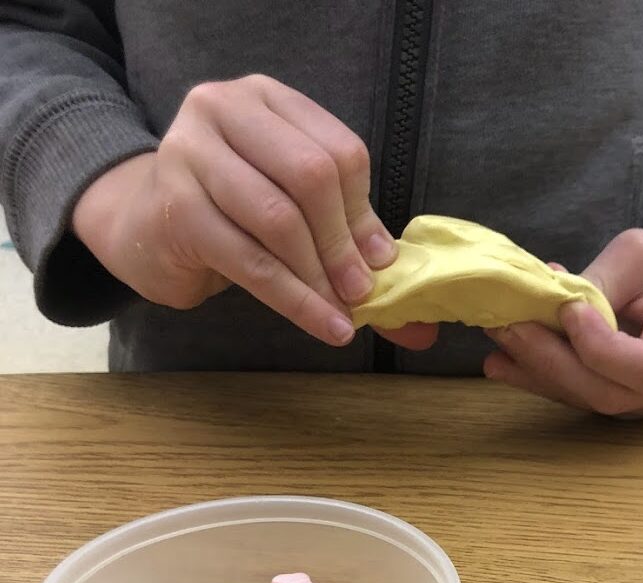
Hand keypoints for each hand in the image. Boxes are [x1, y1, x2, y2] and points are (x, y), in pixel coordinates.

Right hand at [72, 74, 435, 349]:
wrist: (142, 226)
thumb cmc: (229, 212)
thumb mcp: (289, 205)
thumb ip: (344, 231)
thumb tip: (400, 281)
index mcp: (266, 99)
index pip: (338, 150)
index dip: (364, 212)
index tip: (380, 261)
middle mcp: (223, 110)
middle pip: (310, 176)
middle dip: (343, 244)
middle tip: (361, 292)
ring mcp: (191, 154)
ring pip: (280, 220)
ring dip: (319, 278)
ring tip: (342, 314)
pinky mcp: (176, 209)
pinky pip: (252, 262)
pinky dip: (295, 301)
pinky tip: (323, 324)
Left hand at [484, 226, 642, 415]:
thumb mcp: (640, 254)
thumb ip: (604, 282)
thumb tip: (553, 307)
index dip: (601, 348)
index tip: (568, 310)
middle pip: (609, 393)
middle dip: (553, 362)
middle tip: (508, 328)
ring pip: (587, 400)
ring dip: (536, 371)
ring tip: (498, 339)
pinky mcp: (619, 403)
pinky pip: (577, 397)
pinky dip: (537, 378)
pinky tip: (501, 361)